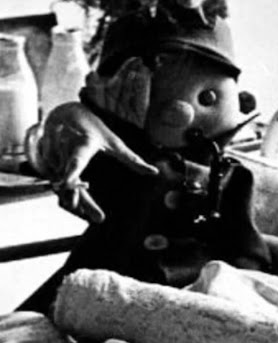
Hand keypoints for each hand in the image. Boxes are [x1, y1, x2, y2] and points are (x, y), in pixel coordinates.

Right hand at [31, 102, 158, 222]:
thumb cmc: (94, 129)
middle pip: (71, 181)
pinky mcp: (48, 165)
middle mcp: (65, 151)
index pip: (77, 159)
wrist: (66, 115)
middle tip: (99, 218)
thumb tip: (154, 172)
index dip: (71, 170)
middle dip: (84, 201)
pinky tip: (81, 206)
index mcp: (83, 144)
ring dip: (79, 203)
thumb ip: (132, 159)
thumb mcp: (114, 142)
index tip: (66, 181)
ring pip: (63, 187)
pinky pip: (58, 185)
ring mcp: (54, 158)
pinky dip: (70, 196)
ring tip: (97, 215)